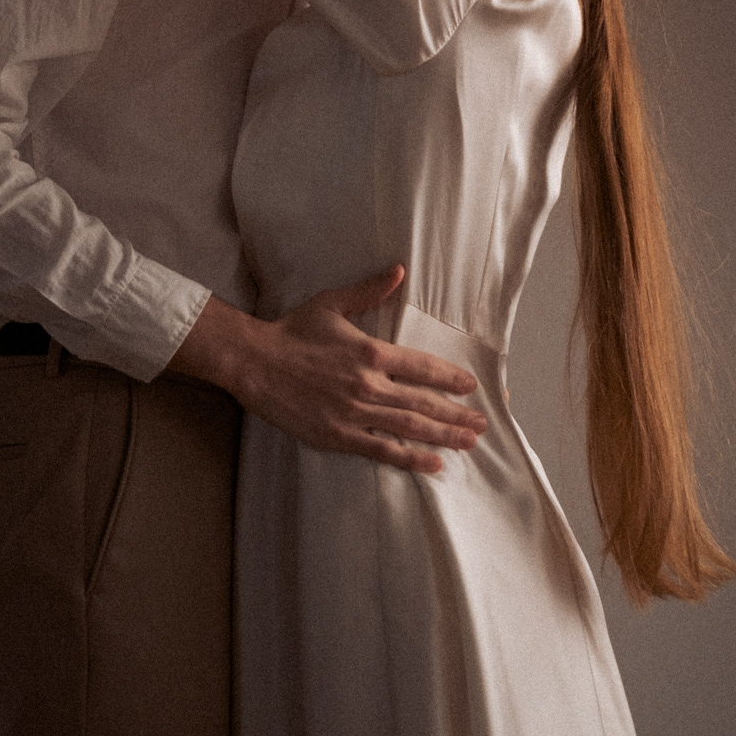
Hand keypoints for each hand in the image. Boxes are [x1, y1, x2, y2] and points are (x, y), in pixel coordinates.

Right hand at [174, 267, 485, 473]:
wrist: (254, 362)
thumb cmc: (292, 331)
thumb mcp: (332, 304)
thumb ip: (369, 291)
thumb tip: (398, 271)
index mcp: (371, 351)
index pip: (422, 367)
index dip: (450, 378)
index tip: (471, 387)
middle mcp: (368, 384)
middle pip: (424, 402)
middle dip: (457, 414)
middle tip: (481, 424)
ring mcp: (355, 412)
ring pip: (410, 428)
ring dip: (443, 436)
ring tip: (468, 442)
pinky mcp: (339, 435)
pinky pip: (383, 450)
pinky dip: (411, 459)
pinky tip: (434, 464)